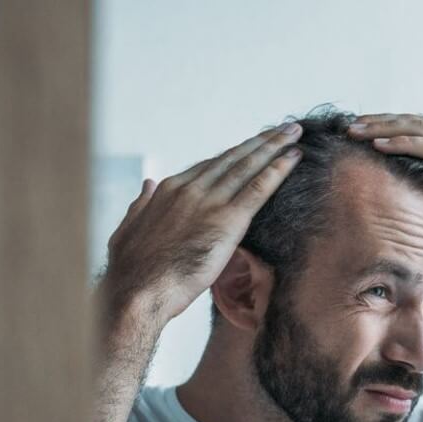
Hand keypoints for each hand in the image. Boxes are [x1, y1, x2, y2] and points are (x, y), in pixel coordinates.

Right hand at [101, 122, 303, 323]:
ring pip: (248, 166)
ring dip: (274, 147)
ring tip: (294, 132)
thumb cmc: (132, 270)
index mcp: (168, 190)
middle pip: (232, 159)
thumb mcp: (128, 229)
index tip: (252, 148)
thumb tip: (146, 184)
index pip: (209, 167)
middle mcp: (190, 189)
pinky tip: (294, 158)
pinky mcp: (228, 220)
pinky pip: (258, 189)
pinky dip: (278, 171)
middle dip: (260, 142)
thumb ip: (141, 204)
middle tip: (283, 128)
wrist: (137, 291)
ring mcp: (209, 202)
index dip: (234, 156)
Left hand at [345, 114, 422, 262]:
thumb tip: (415, 183)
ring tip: (356, 131)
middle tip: (350, 124)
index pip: (419, 127)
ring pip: (417, 129)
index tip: (361, 129)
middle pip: (414, 121)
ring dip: (383, 128)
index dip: (389, 126)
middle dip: (380, 121)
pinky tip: (380, 145)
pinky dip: (402, 143)